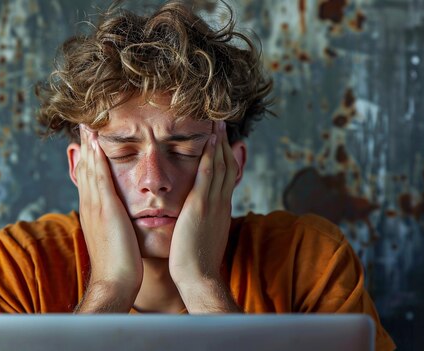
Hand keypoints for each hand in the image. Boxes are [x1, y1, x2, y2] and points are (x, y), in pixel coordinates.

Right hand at [74, 125, 142, 311]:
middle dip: (85, 145)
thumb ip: (114, 223)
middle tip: (84, 123)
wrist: (115, 283)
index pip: (89, 178)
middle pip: (85, 169)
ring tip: (87, 123)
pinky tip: (96, 142)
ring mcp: (95, 207)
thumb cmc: (120, 265)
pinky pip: (98, 178)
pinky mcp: (105, 210)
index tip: (91, 139)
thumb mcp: (114, 238)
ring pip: (89, 169)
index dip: (89, 157)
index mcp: (94, 212)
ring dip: (88, 145)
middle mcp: (90, 206)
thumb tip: (118, 216)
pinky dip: (96, 159)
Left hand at [168, 121, 239, 311]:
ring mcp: (213, 204)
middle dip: (225, 144)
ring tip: (217, 124)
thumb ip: (204, 221)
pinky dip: (209, 157)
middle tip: (222, 124)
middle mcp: (221, 203)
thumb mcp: (204, 236)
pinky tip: (209, 141)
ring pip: (219, 167)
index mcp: (220, 209)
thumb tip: (201, 216)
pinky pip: (207, 176)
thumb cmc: (196, 261)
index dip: (225, 157)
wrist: (198, 277)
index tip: (222, 141)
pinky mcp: (201, 207)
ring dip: (219, 144)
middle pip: (226, 167)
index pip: (226, 177)